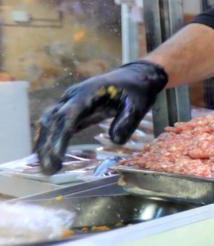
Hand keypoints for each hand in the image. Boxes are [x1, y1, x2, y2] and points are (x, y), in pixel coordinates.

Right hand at [34, 60, 167, 173]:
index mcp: (88, 94)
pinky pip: (55, 123)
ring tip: (46, 168)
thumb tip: (116, 141)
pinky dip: (49, 139)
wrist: (135, 76)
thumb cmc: (137, 91)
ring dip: (44, 144)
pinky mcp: (72, 108)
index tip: (56, 156)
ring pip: (49, 122)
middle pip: (53, 121)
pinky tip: (48, 155)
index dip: (60, 137)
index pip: (68, 117)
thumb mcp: (138, 105)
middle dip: (47, 145)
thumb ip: (127, 122)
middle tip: (49, 170)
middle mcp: (73, 96)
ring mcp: (70, 101)